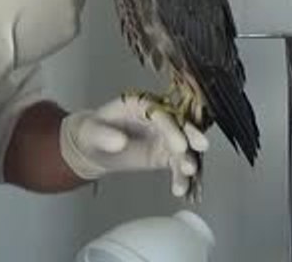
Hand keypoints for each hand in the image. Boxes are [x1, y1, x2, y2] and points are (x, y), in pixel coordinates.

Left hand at [59, 96, 210, 196]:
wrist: (93, 147)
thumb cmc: (92, 131)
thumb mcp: (92, 131)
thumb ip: (105, 135)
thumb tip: (120, 141)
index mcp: (140, 104)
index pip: (161, 113)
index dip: (172, 128)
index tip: (179, 144)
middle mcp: (156, 118)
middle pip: (179, 125)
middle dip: (191, 136)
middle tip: (199, 148)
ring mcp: (163, 136)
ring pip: (182, 146)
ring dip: (188, 159)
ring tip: (188, 173)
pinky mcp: (164, 154)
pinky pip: (176, 164)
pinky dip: (180, 176)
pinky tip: (180, 188)